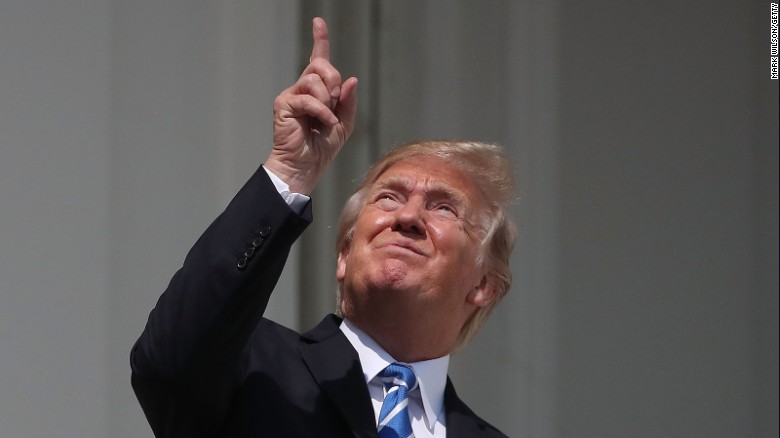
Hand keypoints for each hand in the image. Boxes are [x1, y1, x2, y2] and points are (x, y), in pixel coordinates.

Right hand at [264, 17, 358, 194]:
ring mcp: (291, 96)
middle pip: (320, 65)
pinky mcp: (284, 105)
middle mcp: (302, 89)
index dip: (319, 40)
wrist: (305, 167)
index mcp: (317, 91)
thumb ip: (348, 101)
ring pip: (314, 79)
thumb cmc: (321, 148)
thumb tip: (351, 79)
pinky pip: (308, 98)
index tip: (318, 22)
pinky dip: (322, 111)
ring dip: (328, 99)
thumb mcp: (344, 123)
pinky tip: (325, 123)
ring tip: (328, 118)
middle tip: (337, 100)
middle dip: (334, 79)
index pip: (318, 60)